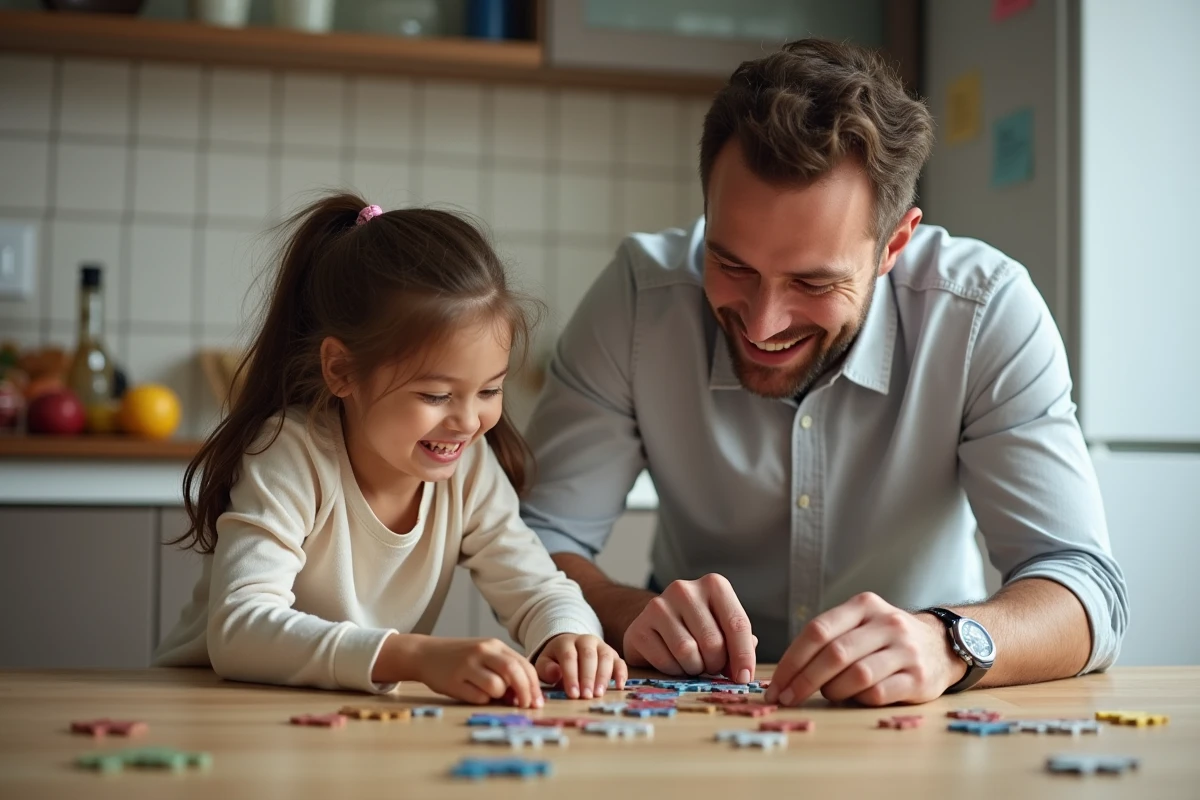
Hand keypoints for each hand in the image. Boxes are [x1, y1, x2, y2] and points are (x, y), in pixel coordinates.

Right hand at [407, 636, 543, 707]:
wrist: (426, 654)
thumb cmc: (461, 658)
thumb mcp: (485, 656)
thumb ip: (504, 670)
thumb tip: (525, 695)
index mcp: (494, 645)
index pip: (524, 665)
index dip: (534, 685)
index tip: (537, 702)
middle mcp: (483, 651)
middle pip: (514, 673)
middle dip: (525, 693)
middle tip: (525, 706)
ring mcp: (468, 665)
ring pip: (497, 688)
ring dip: (498, 696)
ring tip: (486, 692)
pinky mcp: (454, 681)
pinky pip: (478, 698)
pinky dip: (480, 700)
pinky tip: (470, 692)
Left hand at [535, 634, 627, 699]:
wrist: (570, 648)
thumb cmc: (556, 661)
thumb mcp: (545, 664)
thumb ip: (546, 669)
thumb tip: (555, 674)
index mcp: (566, 642)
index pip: (569, 657)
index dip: (571, 676)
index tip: (573, 694)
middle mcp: (586, 640)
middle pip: (589, 656)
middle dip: (588, 677)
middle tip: (586, 696)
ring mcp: (601, 646)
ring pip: (605, 657)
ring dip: (603, 677)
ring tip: (598, 694)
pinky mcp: (613, 655)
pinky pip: (620, 662)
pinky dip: (621, 674)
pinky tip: (619, 686)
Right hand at [621, 573, 757, 683]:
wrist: (655, 624)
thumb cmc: (697, 628)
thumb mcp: (722, 628)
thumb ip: (740, 644)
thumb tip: (744, 670)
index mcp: (713, 585)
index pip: (737, 624)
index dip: (744, 656)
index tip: (744, 678)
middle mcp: (684, 590)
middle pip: (712, 642)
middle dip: (716, 664)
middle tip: (711, 667)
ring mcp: (658, 606)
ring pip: (687, 652)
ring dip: (694, 668)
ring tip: (692, 663)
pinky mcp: (638, 627)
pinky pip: (665, 661)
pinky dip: (674, 671)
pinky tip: (673, 662)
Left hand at [764, 592, 966, 706]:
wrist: (941, 645)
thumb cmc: (886, 639)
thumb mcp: (861, 623)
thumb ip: (830, 637)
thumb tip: (786, 673)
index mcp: (864, 606)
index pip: (818, 630)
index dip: (792, 660)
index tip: (775, 684)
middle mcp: (886, 624)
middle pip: (834, 654)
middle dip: (804, 680)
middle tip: (787, 699)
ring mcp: (905, 650)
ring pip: (856, 675)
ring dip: (833, 691)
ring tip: (827, 695)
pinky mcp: (919, 678)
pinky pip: (879, 694)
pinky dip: (859, 700)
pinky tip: (856, 698)